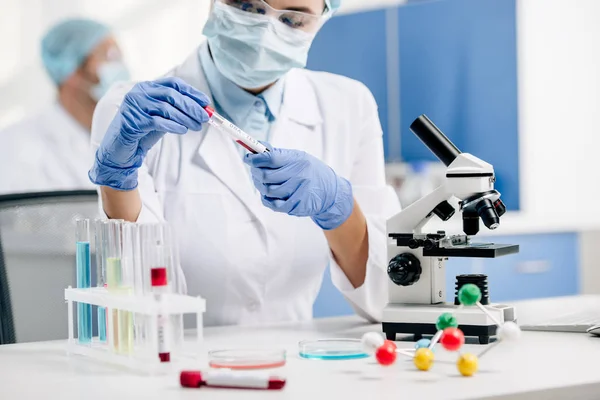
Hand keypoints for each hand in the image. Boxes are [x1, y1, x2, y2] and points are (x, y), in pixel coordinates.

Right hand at [89, 77, 209, 189]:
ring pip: (166, 108)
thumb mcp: (161, 118)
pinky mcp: (132, 121)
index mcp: (147, 88)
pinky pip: (157, 121)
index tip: (206, 102)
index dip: (191, 92)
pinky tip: (183, 130)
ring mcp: (134, 106)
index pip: (173, 84)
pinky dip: (173, 126)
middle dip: (191, 106)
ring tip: (197, 126)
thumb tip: (201, 111)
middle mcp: (139, 93)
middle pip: (171, 95)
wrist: (120, 150)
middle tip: (204, 117)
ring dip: (185, 118)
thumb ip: (176, 111)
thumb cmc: (142, 133)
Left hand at [244, 145, 353, 229]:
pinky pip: (271, 203)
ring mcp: (296, 192)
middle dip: (255, 172)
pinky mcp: (294, 206)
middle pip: (265, 175)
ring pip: (266, 190)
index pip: (271, 158)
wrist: (330, 193)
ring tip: (262, 181)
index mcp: (298, 161)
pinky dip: (265, 198)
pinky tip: (268, 193)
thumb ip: (278, 154)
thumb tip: (256, 147)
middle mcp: (298, 176)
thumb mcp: (300, 157)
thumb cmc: (311, 172)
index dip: (255, 158)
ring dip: (259, 185)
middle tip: (254, 169)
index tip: (248, 157)